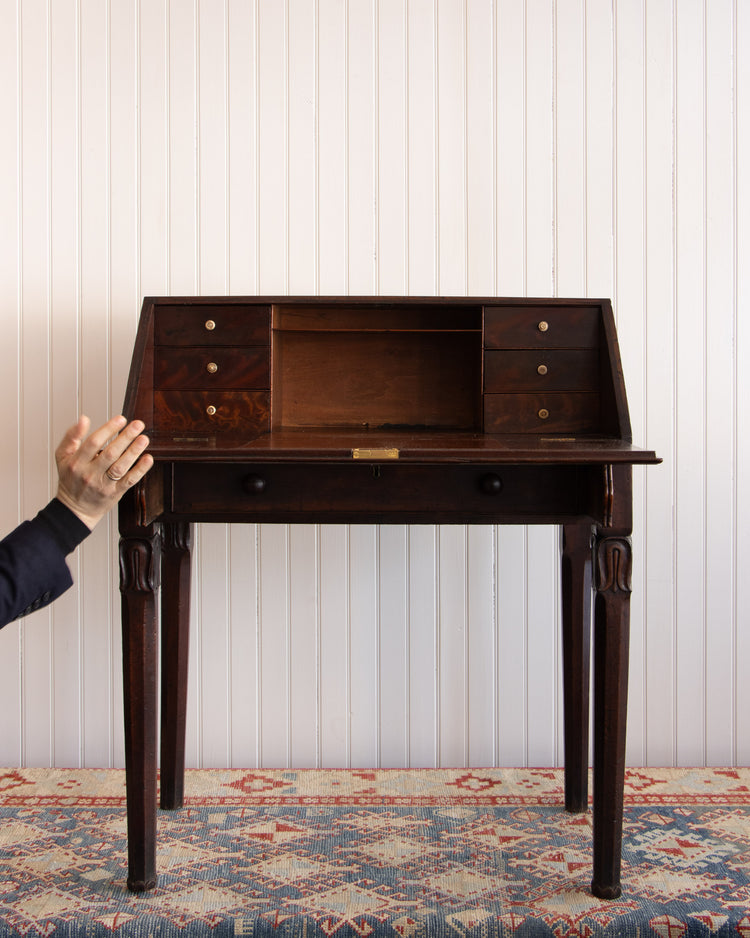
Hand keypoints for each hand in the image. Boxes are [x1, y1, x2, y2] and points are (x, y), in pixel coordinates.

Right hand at [55, 415, 153, 529]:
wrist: (75, 510)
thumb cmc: (70, 479)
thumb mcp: (62, 456)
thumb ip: (71, 436)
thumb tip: (84, 419)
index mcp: (76, 462)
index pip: (93, 442)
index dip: (108, 429)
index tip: (121, 419)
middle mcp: (89, 473)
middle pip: (110, 453)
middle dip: (125, 437)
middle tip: (138, 424)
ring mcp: (103, 485)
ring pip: (120, 467)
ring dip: (134, 452)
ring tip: (144, 438)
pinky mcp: (115, 493)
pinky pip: (129, 481)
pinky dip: (140, 470)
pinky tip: (148, 458)